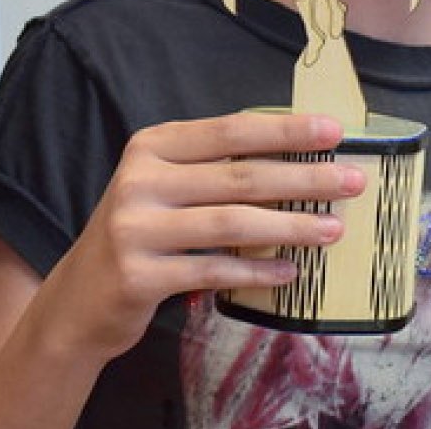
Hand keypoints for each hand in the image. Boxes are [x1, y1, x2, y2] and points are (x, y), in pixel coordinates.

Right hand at [32, 112, 361, 359]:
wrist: (78, 300)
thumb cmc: (140, 236)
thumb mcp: (165, 189)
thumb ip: (213, 171)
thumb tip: (297, 160)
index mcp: (152, 147)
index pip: (230, 131)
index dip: (285, 130)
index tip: (334, 131)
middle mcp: (140, 181)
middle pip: (239, 176)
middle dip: (304, 178)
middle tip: (352, 182)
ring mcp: (136, 228)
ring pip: (232, 223)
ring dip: (290, 226)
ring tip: (333, 230)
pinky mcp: (139, 275)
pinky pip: (214, 271)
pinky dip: (257, 272)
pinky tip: (290, 273)